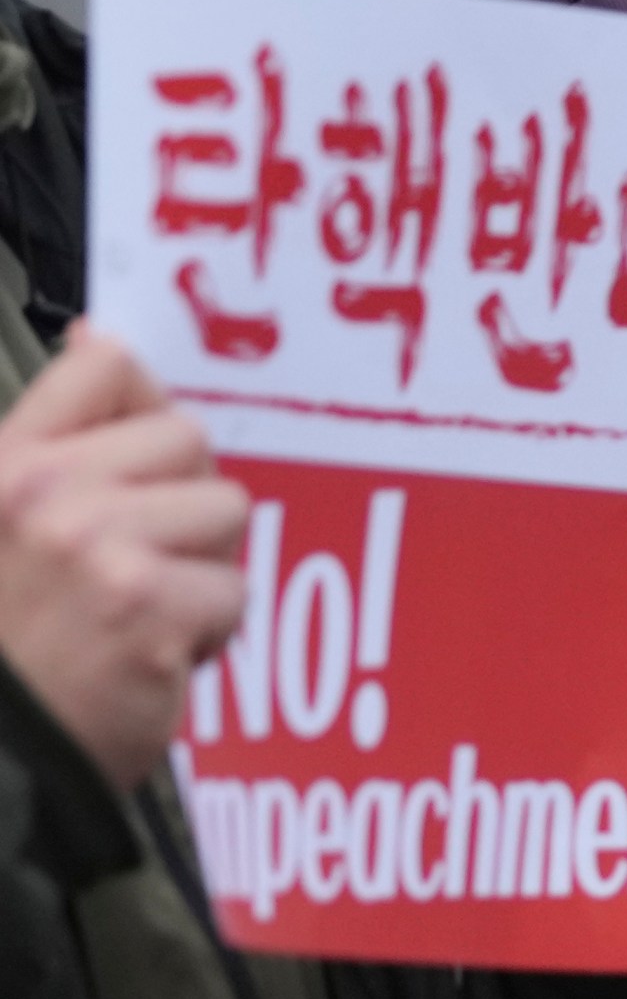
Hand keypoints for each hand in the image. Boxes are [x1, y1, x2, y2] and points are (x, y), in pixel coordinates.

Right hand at [0, 326, 251, 787]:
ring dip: (200, 570)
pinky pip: (232, 591)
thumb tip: (100, 338)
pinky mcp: (146, 606)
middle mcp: (43, 492)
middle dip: (181, 505)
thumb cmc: (5, 651)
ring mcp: (94, 546)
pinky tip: (149, 659)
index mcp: (3, 466)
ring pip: (222, 511)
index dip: (143, 406)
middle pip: (187, 439)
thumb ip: (52, 437)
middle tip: (134, 567)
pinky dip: (207, 634)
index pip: (104, 368)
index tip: (139, 456)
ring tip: (136, 616)